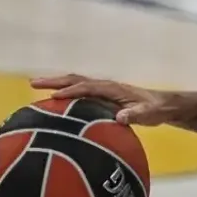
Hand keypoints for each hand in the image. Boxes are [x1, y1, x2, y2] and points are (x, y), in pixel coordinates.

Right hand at [30, 74, 172, 125]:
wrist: (163, 105)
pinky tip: (53, 103)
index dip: (71, 91)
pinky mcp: (102, 97)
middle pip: (76, 79)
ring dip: (56, 84)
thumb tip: (120, 117)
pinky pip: (80, 93)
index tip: (54, 97)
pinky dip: (65, 93)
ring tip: (35, 87)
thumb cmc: (156, 110)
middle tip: (32, 83)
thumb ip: (136, 115)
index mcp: (113, 89)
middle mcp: (105, 86)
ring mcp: (103, 90)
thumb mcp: (148, 114)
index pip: (88, 87)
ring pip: (76, 83)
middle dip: (55, 81)